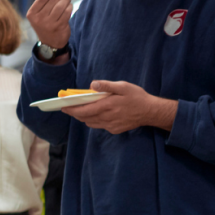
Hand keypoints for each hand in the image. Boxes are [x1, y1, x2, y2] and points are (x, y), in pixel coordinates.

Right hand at [27, 0, 73, 51]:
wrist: (50, 43)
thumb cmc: (46, 23)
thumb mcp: (42, 11)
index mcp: (32, 13)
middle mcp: (39, 19)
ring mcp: (48, 24)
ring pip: (62, 4)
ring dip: (67, 0)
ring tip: (67, 0)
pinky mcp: (59, 27)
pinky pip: (67, 11)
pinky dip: (70, 7)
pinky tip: (68, 7)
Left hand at [62, 80, 177, 133]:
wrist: (150, 111)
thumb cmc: (137, 97)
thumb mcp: (123, 86)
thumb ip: (107, 86)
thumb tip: (92, 84)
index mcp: (107, 106)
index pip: (83, 110)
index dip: (71, 110)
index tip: (63, 107)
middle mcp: (106, 118)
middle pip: (84, 118)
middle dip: (76, 113)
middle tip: (70, 107)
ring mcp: (110, 125)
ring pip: (91, 123)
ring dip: (85, 117)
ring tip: (83, 109)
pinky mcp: (114, 130)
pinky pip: (100, 125)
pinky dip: (95, 120)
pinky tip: (99, 113)